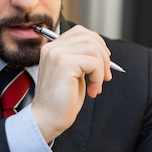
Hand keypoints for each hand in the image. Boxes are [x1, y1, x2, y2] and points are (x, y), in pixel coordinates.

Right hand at [31, 25, 112, 141]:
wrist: (46, 119)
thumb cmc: (61, 101)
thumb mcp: (73, 73)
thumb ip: (83, 58)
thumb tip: (104, 51)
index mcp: (52, 48)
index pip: (81, 32)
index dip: (97, 45)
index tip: (103, 64)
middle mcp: (52, 48)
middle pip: (90, 38)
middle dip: (104, 57)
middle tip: (105, 77)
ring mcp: (57, 54)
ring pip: (94, 49)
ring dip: (102, 69)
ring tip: (96, 86)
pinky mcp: (65, 63)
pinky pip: (94, 63)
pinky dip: (98, 78)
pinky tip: (92, 91)